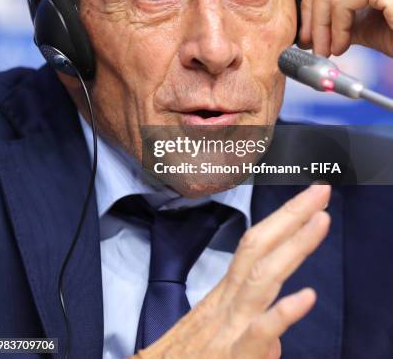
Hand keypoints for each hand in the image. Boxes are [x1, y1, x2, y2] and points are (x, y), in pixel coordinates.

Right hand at [131, 184, 330, 358]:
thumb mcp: (210, 342)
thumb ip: (248, 336)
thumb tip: (274, 341)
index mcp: (224, 295)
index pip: (255, 246)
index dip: (282, 219)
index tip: (309, 199)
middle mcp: (227, 303)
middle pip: (259, 247)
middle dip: (291, 215)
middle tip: (320, 190)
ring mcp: (229, 327)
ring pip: (262, 277)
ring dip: (294, 246)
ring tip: (321, 220)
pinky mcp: (232, 357)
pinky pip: (259, 332)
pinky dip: (283, 313)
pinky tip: (307, 297)